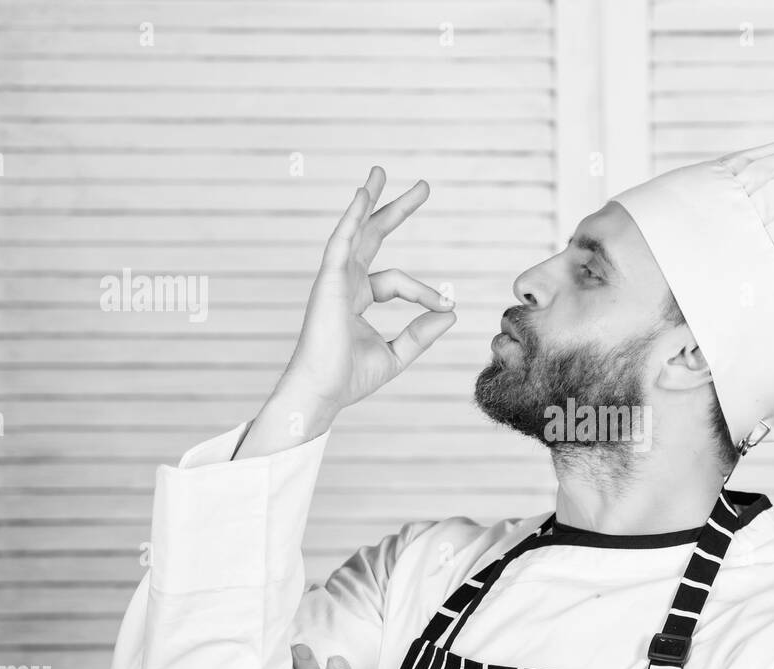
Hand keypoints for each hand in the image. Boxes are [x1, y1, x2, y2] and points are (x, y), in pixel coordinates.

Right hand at [235, 167, 456, 457]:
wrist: (323, 391)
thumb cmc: (350, 378)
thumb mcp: (397, 354)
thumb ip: (421, 333)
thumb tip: (451, 312)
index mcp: (357, 298)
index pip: (397, 281)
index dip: (425, 291)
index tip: (445, 305)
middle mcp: (344, 283)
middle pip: (372, 236)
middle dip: (395, 210)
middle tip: (424, 187)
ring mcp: (333, 279)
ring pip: (354, 230)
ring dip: (368, 200)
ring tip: (381, 171)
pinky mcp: (327, 281)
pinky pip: (341, 241)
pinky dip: (352, 216)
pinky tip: (363, 194)